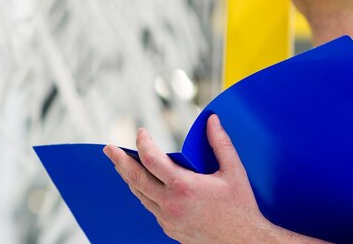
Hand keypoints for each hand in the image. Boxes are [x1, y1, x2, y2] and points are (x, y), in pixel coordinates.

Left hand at [103, 114, 268, 243]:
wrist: (244, 243)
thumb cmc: (240, 208)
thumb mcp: (234, 171)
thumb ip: (220, 143)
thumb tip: (212, 121)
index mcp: (183, 187)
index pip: (151, 159)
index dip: (143, 142)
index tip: (141, 132)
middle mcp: (170, 204)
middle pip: (135, 178)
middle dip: (119, 161)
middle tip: (108, 149)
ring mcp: (167, 219)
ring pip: (140, 195)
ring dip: (130, 178)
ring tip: (122, 164)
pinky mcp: (169, 229)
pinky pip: (151, 207)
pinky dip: (144, 193)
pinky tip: (145, 185)